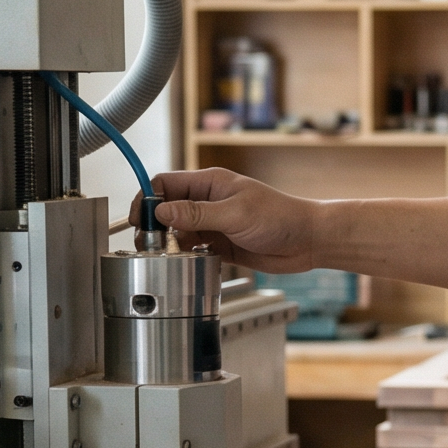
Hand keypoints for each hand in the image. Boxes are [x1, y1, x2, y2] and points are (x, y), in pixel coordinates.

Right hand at [139, 167, 319, 272]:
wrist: (308, 241)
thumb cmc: (281, 217)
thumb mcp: (235, 214)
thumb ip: (197, 214)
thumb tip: (162, 211)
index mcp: (210, 183)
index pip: (165, 184)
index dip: (148, 199)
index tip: (139, 219)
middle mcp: (208, 202)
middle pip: (167, 209)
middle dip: (154, 225)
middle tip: (148, 244)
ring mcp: (213, 224)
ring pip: (177, 232)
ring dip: (168, 244)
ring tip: (163, 257)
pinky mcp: (220, 244)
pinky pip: (192, 249)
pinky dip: (184, 257)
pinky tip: (185, 264)